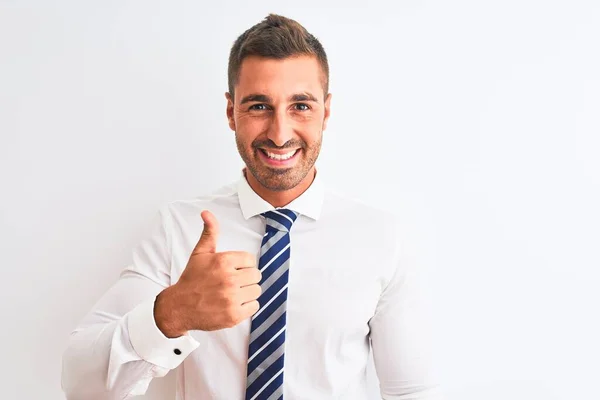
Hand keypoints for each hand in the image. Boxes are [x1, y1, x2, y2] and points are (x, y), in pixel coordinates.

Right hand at [154, 210, 260, 336]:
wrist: (179, 307)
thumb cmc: (191, 279)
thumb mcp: (200, 253)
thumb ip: (209, 232)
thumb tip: (207, 213)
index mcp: (222, 262)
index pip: (251, 260)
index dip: (243, 265)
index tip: (233, 269)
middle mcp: (228, 279)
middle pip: (256, 275)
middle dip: (246, 278)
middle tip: (233, 282)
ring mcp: (231, 299)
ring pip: (257, 290)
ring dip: (248, 292)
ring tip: (233, 293)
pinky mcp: (233, 315)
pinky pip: (254, 306)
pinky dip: (247, 306)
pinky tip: (234, 304)